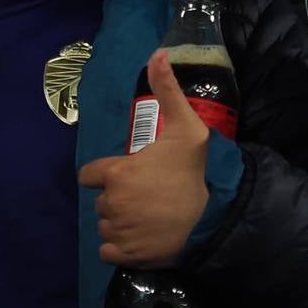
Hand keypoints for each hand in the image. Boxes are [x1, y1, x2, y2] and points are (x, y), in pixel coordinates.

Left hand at [79, 50, 210, 268]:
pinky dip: (121, 248)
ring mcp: (118, 231)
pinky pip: (109, 251)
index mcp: (117, 172)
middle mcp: (111, 203)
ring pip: (105, 227)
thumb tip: (157, 52)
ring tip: (148, 218)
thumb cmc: (197, 173)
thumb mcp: (186, 127)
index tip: (129, 176)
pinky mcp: (126, 255)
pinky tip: (142, 239)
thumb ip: (167, 91)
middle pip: (102, 201)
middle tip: (148, 197)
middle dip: (118, 199)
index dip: (107, 174)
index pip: (89, 174)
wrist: (217, 217)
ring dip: (119, 224)